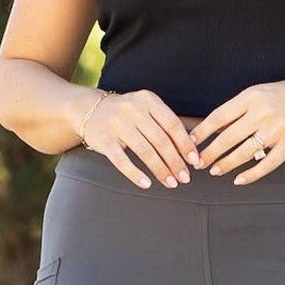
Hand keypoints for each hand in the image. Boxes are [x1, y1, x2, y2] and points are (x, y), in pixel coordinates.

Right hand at [77, 87, 201, 188]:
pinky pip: (122, 161)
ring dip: (160, 170)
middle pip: (160, 140)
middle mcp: (133, 109)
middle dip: (175, 162)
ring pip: (145, 151)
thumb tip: (192, 149)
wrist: (89, 109)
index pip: (172, 125)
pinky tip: (146, 184)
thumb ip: (166, 123)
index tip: (194, 161)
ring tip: (171, 183)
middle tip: (185, 178)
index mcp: (148, 100)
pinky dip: (135, 174)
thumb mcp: (146, 108)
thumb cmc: (127, 114)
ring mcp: (117, 124)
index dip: (185, 145)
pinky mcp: (104, 140)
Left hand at [190, 80, 284, 182]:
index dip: (202, 132)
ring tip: (214, 171)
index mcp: (252, 96)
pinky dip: (250, 175)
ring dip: (225, 164)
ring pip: (243, 153)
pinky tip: (238, 180)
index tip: (190, 143)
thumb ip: (239, 108)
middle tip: (198, 163)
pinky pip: (265, 165)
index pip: (219, 117)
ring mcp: (277, 131)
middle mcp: (263, 113)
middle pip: (227, 137)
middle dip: (209, 153)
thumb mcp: (261, 92)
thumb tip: (211, 127)